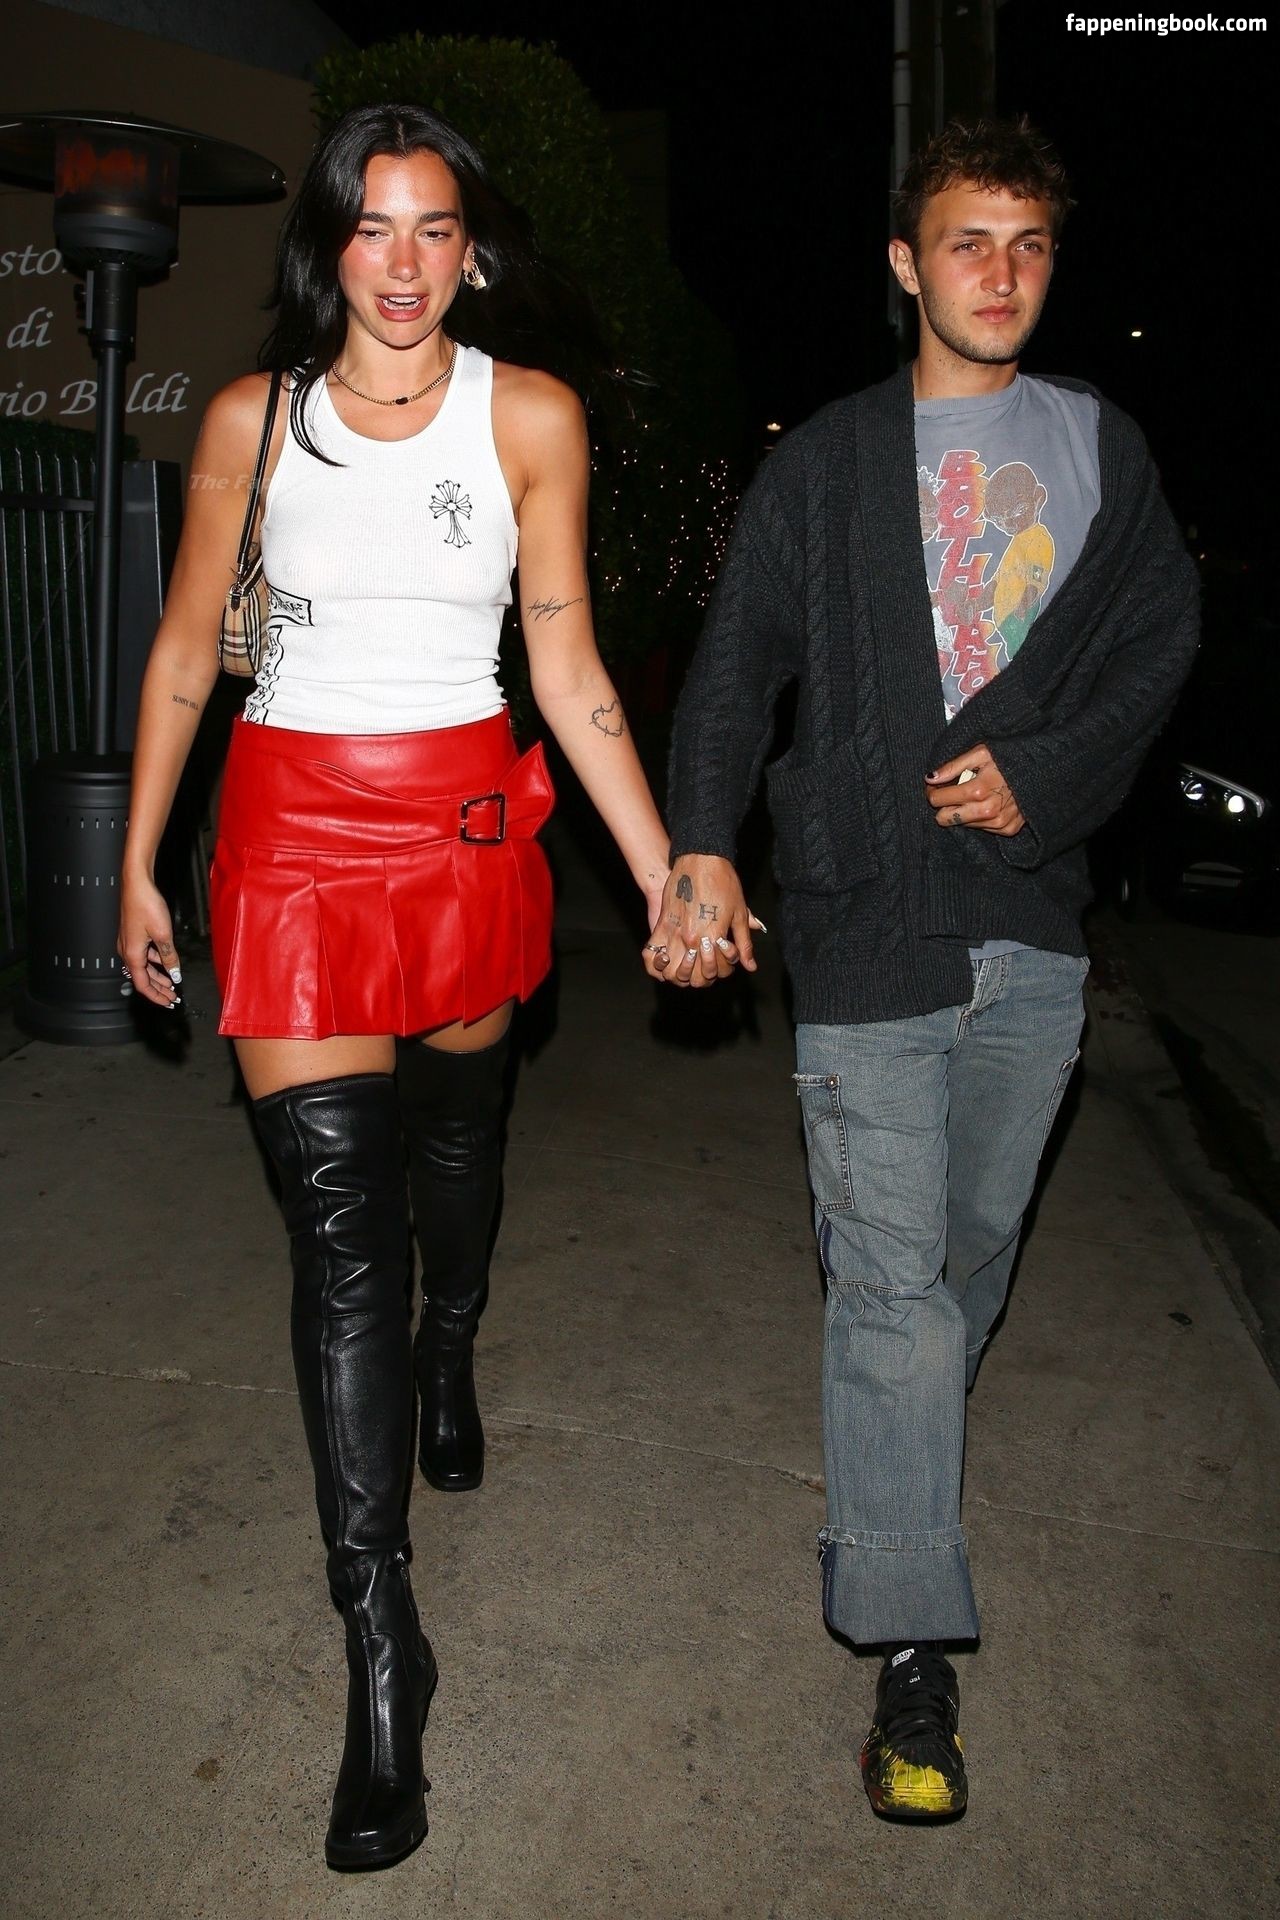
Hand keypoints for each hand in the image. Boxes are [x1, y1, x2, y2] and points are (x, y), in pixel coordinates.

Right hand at [118, 875, 182, 1009]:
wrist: (136, 884)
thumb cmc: (147, 906)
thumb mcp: (163, 934)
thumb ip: (169, 957)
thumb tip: (174, 974)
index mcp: (132, 955)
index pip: (142, 985)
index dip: (156, 996)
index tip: (168, 1002)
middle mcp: (127, 951)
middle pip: (142, 977)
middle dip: (158, 989)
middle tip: (172, 997)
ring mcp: (128, 942)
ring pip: (143, 966)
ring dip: (157, 976)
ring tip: (171, 983)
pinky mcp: (132, 934)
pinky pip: (143, 954)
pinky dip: (154, 962)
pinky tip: (165, 963)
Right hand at [641, 855, 761, 988]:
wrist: (700, 859)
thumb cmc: (722, 882)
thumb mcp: (739, 913)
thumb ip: (743, 943)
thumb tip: (750, 965)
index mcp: (713, 937)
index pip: (716, 971)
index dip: (723, 970)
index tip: (724, 958)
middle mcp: (691, 939)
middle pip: (694, 977)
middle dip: (704, 977)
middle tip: (709, 965)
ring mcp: (673, 933)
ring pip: (672, 972)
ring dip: (681, 976)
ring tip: (690, 966)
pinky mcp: (660, 925)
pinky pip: (651, 956)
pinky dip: (657, 966)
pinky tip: (667, 962)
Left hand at [925, 745, 1024, 836]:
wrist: (1041, 771)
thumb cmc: (1008, 759)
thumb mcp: (981, 753)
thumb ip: (953, 766)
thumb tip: (930, 778)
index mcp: (977, 790)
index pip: (937, 800)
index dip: (932, 792)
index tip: (936, 786)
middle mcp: (987, 811)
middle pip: (945, 819)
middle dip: (944, 806)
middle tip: (952, 793)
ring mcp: (998, 822)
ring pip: (962, 825)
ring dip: (964, 812)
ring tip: (975, 795)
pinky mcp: (1007, 829)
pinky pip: (982, 829)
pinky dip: (980, 818)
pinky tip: (988, 803)